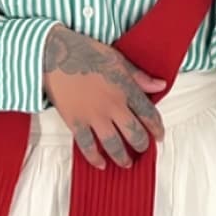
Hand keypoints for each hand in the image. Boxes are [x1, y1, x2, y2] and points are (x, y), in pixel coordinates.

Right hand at [43, 25, 165, 169]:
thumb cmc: (85, 52)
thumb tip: (160, 84)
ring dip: (122, 157)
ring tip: (126, 162)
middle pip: (135, 134)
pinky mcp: (75, 121)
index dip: (157, 128)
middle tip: (143, 148)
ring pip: (114, 145)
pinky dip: (95, 158)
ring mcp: (94, 116)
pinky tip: (100, 163)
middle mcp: (112, 106)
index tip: (159, 135)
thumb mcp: (117, 58)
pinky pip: (87, 146)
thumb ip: (139, 76)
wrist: (54, 54)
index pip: (149, 114)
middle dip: (142, 145)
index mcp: (125, 89)